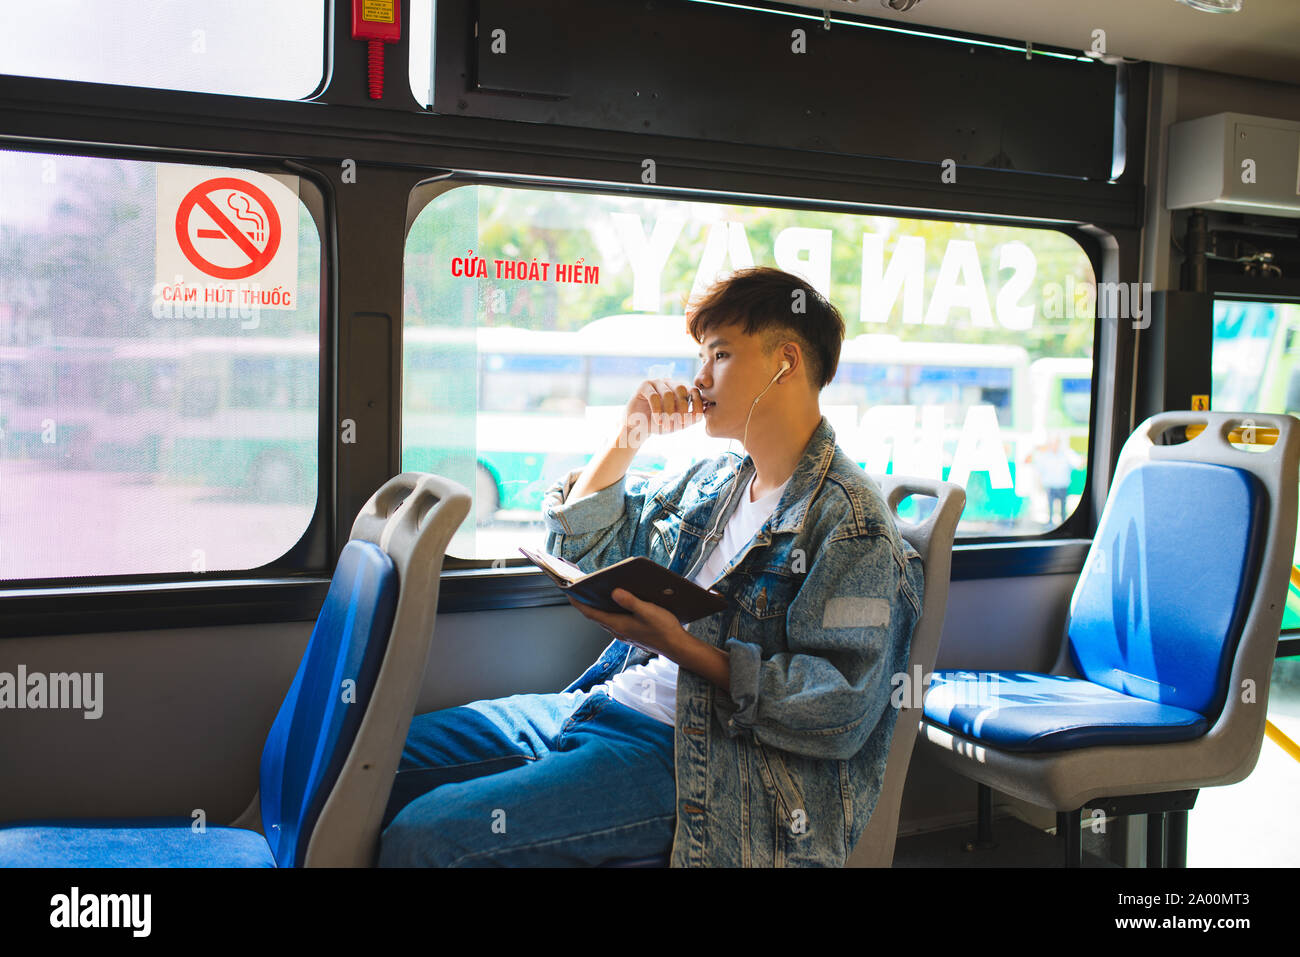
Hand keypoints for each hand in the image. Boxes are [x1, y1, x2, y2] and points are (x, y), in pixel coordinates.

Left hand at [565, 587, 687, 657]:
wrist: (677, 647)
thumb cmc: (663, 629)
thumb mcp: (648, 611)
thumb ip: (630, 601)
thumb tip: (614, 592)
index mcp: (618, 625)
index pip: (591, 613)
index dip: (578, 603)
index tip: (568, 592)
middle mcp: (618, 630)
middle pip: (596, 616)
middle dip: (586, 603)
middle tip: (579, 589)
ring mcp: (624, 633)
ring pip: (605, 619)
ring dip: (598, 607)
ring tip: (594, 593)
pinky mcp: (631, 633)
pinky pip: (614, 621)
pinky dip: (610, 611)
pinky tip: (616, 603)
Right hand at [622, 380, 703, 447]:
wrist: (639, 427)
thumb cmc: (660, 424)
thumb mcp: (678, 423)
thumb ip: (690, 418)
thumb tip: (700, 414)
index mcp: (681, 390)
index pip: (694, 390)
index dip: (696, 404)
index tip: (692, 419)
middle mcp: (670, 383)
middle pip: (681, 389)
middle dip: (682, 408)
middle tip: (680, 423)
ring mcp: (656, 382)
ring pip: (668, 393)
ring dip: (668, 412)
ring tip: (666, 425)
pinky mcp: (644, 386)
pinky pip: (653, 396)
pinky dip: (657, 411)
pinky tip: (657, 421)